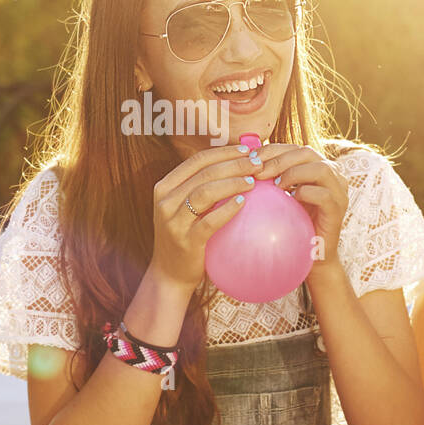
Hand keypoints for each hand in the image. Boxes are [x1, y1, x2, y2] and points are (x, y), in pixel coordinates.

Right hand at [149, 143, 258, 291]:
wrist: (170, 274)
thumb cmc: (187, 236)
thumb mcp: (188, 208)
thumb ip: (205, 187)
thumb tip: (243, 165)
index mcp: (166, 186)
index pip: (197, 160)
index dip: (225, 152)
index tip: (249, 150)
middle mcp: (165, 200)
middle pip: (204, 172)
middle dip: (234, 164)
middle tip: (258, 163)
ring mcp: (173, 221)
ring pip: (204, 192)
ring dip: (232, 183)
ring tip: (253, 181)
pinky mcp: (185, 240)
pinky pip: (209, 221)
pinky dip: (227, 209)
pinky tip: (244, 202)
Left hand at [251, 143, 348, 265]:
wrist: (312, 253)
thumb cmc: (294, 223)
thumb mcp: (282, 195)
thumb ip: (273, 177)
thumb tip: (246, 161)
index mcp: (319, 167)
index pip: (295, 148)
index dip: (272, 150)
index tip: (251, 160)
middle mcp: (333, 175)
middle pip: (307, 153)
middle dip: (279, 159)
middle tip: (258, 172)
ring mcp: (339, 191)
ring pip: (320, 169)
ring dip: (293, 174)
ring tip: (275, 186)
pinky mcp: (339, 209)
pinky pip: (323, 194)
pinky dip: (304, 193)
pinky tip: (289, 199)